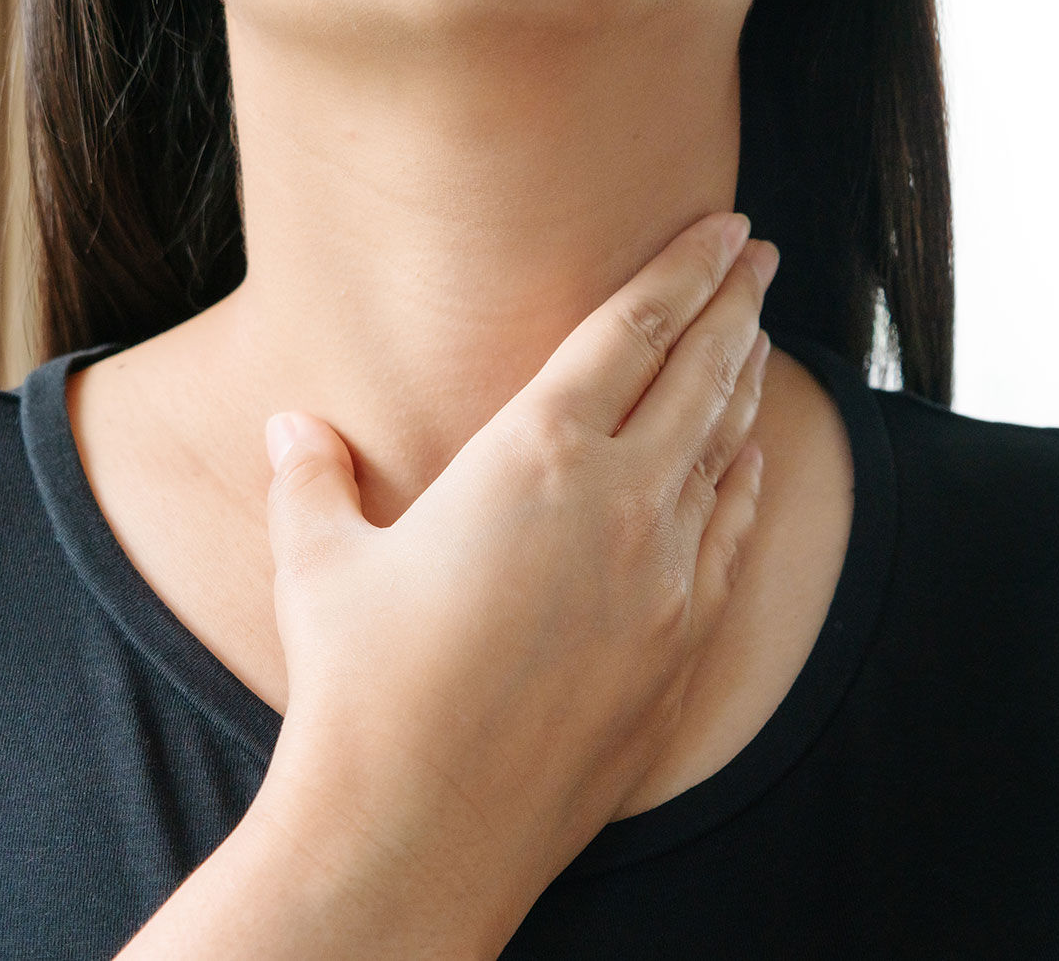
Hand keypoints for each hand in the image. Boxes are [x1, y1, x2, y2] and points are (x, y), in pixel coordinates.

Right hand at [255, 210, 777, 954]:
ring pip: (727, 449)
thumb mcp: (320, 564)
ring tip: (759, 338)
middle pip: (702, 372)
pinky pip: (733, 535)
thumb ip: (312, 479)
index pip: (631, 330)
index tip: (725, 227)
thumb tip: (294, 427)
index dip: (683, 268)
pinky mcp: (684, 646)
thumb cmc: (362, 687)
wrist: (420, 830)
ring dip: (747, 383)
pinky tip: (751, 460)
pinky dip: (747, 481)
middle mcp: (623, 503)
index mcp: (537, 456)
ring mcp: (667, 577)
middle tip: (764, 254)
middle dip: (736, 302)